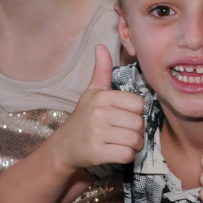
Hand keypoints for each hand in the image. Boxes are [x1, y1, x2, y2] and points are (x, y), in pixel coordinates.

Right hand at [49, 45, 143, 172]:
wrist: (64, 147)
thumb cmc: (83, 118)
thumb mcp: (92, 93)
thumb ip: (102, 71)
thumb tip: (101, 46)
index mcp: (102, 97)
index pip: (139, 104)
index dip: (135, 113)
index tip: (123, 117)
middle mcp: (99, 113)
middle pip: (139, 124)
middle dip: (136, 132)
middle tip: (122, 134)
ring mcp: (97, 133)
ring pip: (135, 140)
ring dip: (133, 145)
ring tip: (120, 143)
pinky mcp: (97, 152)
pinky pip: (127, 155)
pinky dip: (125, 156)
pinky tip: (115, 152)